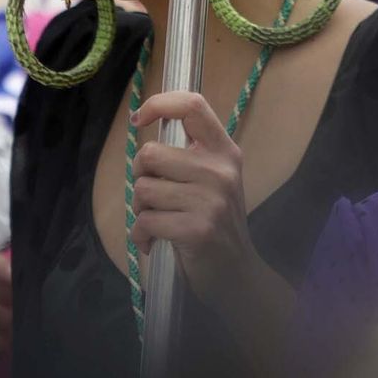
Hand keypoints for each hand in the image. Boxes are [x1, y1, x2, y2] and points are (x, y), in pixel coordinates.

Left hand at [129, 90, 261, 309]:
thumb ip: (189, 154)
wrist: (238, 275)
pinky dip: (141, 234)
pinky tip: (154, 242)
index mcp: (224, 151)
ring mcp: (211, 199)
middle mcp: (220, 170)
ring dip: (140, 210)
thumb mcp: (214, 180)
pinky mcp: (197, 229)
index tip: (139, 119)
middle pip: (150, 153)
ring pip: (143, 189)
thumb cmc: (216, 224)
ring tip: (157, 222)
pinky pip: (145, 220)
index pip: (192, 105)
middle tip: (153, 198)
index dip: (159, 104)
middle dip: (140, 178)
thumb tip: (145, 122)